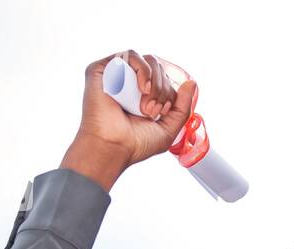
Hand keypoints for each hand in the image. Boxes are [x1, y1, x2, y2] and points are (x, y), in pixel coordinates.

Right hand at [61, 49, 197, 190]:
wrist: (114, 148)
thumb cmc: (136, 144)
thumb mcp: (169, 128)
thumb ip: (183, 107)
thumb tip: (192, 83)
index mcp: (142, 96)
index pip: (164, 80)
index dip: (169, 93)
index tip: (162, 113)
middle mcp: (129, 83)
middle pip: (158, 69)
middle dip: (163, 90)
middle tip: (153, 111)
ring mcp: (115, 75)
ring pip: (147, 61)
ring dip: (155, 82)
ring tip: (147, 104)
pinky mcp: (102, 69)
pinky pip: (130, 55)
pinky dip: (143, 69)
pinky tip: (143, 88)